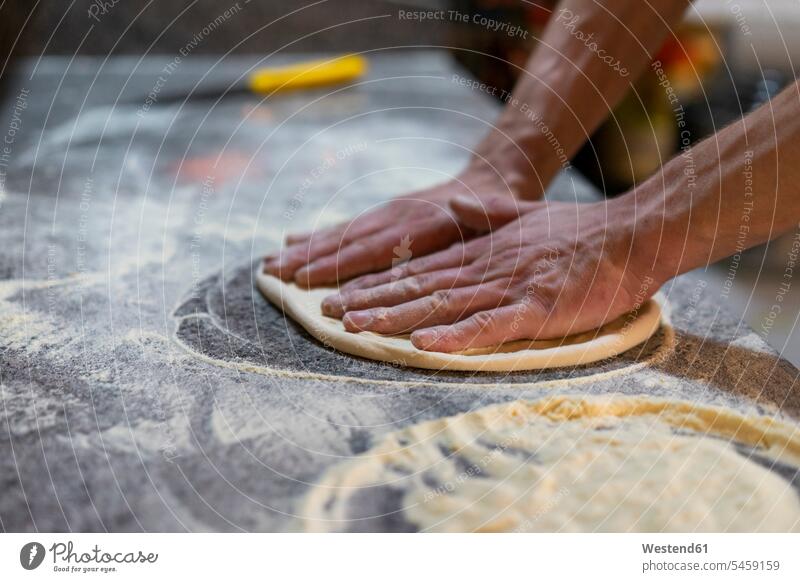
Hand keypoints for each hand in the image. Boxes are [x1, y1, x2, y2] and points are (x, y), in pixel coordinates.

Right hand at [263, 167, 536, 287]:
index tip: (305, 281)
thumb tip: (432, 246)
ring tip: (270, 264)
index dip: (337, 267)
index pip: (370, 251)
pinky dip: (318, 235)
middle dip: (307, 260)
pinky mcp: (384, 213)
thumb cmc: (494, 211)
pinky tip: (293, 241)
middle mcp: (395, 218)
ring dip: (304, 250)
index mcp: (419, 226)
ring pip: (339, 234)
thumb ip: (460, 231)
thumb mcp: (486, 222)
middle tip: (272, 276)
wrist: (491, 179)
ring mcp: (387, 214)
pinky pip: (347, 226)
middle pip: (344, 242)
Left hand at [321, 195, 660, 351]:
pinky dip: (455, 336)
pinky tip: (423, 346)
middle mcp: (486, 266)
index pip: (420, 268)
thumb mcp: (527, 216)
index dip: (380, 282)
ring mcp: (509, 287)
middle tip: (330, 313)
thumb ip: (487, 214)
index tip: (344, 293)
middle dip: (373, 299)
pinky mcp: (536, 308)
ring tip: (358, 327)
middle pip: (419, 285)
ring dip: (398, 316)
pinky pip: (488, 326)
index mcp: (482, 250)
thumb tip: (454, 205)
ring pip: (442, 303)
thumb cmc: (582, 232)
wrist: (632, 234)